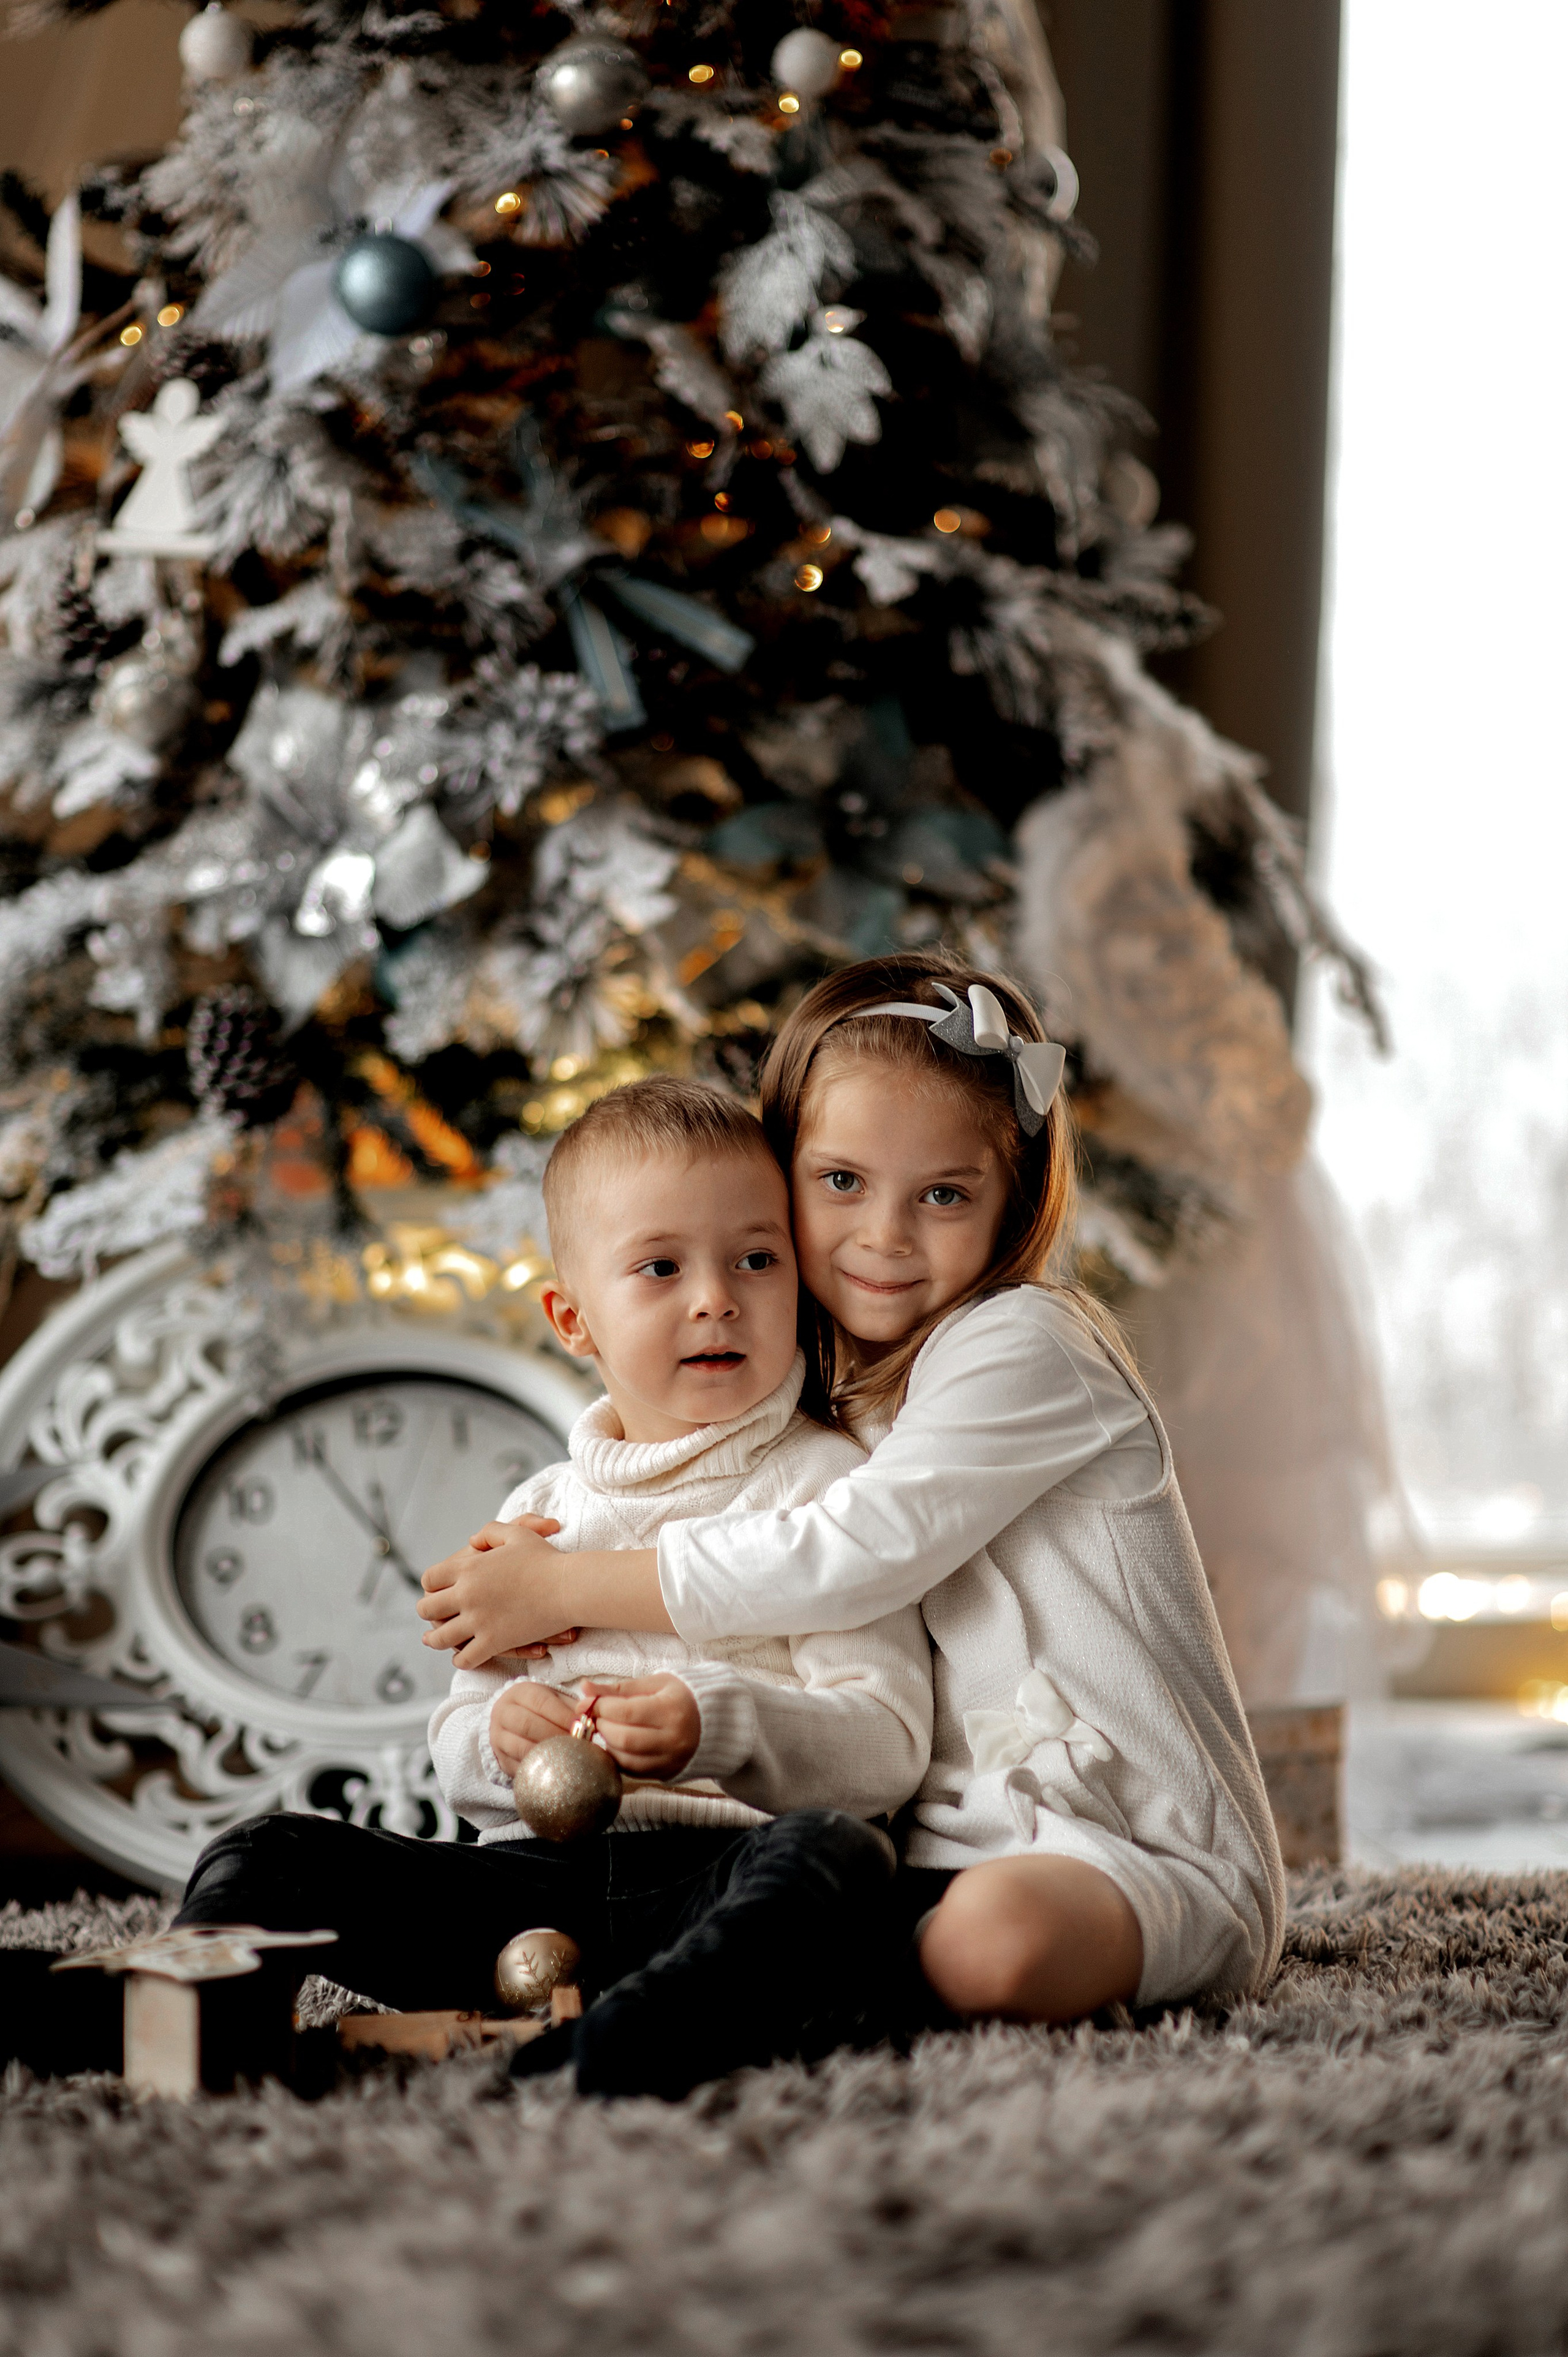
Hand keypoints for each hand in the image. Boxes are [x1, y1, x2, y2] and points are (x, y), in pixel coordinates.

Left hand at [419, 1515, 568, 1669]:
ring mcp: (478, 1621)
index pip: (430, 1579)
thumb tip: (472, 1542)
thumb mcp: (516, 1534)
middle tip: (431, 1615)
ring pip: (441, 1637)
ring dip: (435, 1639)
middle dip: (428, 1611)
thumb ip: (490, 1533)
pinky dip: (461, 1660)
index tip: (436, 1590)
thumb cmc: (544, 1558)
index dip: (431, 1585)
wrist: (567, 1587)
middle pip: (428, 1608)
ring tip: (433, 1640)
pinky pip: (466, 1658)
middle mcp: (467, 1595)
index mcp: (468, 1567)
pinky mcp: (493, 1642)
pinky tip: (461, 1657)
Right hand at [488, 1681, 579, 1778]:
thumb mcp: (554, 1699)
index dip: (562, 1715)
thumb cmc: (540, 1708)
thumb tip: (590, 1712)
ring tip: (568, 1757)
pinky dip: (537, 1769)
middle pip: (528, 1724)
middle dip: (555, 1735)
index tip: (581, 1725)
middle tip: (576, 1744)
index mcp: (520, 1693)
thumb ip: (572, 1705)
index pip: (541, 1702)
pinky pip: (518, 1766)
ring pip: (521, 1747)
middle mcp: (504, 1712)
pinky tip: (554, 1769)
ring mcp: (498, 1737)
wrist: (511, 1720)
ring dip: (547, 1753)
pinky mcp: (500, 1758)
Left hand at [578, 1675, 699, 1781]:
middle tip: (598, 1717)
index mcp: (671, 1710)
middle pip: (624, 1738)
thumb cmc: (683, 1696)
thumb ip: (619, 1688)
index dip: (601, 1707)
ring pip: (626, 1759)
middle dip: (602, 1727)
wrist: (717, 1720)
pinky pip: (634, 1771)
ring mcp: (671, 1759)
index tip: (591, 1702)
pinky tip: (619, 1744)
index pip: (626, 1711)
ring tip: (608, 1729)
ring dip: (608, 1744)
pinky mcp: (667, 1773)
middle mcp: (673, 1739)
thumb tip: (585, 1688)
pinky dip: (620, 1758)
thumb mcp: (655, 1684)